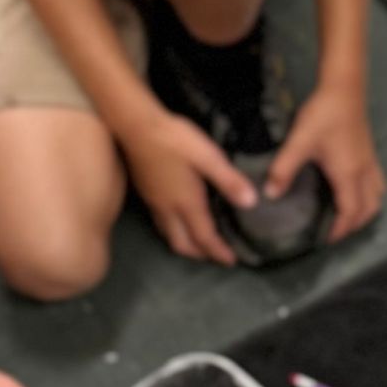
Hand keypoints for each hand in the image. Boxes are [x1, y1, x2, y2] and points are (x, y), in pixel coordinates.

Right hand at [120, 107, 256, 266]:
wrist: (135, 125)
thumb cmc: (174, 139)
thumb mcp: (208, 156)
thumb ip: (229, 181)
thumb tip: (252, 203)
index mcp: (186, 203)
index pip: (204, 237)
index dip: (218, 252)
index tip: (231, 261)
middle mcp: (168, 209)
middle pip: (182, 244)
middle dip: (200, 254)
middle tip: (216, 255)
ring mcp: (154, 202)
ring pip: (168, 235)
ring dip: (185, 245)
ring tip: (200, 243)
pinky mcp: (145, 193)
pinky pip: (161, 223)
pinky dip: (174, 230)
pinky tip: (179, 219)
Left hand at [267, 85, 383, 240]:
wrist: (344, 88)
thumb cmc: (323, 115)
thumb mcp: (298, 142)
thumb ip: (284, 169)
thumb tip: (270, 194)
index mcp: (348, 174)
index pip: (350, 213)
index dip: (340, 231)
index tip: (325, 240)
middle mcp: (364, 172)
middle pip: (369, 210)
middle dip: (354, 225)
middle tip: (335, 231)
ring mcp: (370, 162)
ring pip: (377, 197)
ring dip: (365, 211)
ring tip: (347, 215)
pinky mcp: (370, 153)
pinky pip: (377, 183)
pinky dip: (369, 196)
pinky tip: (354, 190)